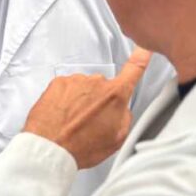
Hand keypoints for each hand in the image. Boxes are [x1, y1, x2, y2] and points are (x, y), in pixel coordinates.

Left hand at [23, 47, 151, 168]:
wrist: (50, 148)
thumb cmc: (82, 147)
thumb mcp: (117, 138)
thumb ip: (125, 116)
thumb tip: (121, 108)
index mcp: (115, 95)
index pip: (134, 70)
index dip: (141, 57)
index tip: (145, 47)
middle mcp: (96, 82)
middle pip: (103, 87)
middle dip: (99, 100)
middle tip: (89, 122)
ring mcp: (76, 80)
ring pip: (83, 88)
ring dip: (80, 101)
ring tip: (73, 122)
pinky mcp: (58, 82)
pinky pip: (66, 88)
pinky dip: (64, 100)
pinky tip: (62, 116)